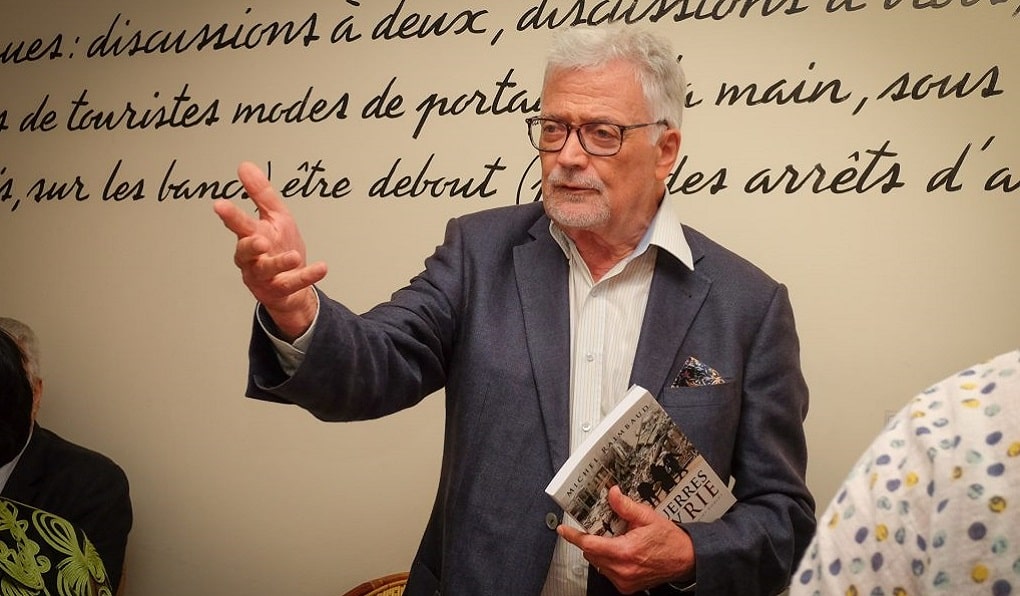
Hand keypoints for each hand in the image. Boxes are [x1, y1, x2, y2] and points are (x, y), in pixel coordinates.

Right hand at [213, 161, 326, 339]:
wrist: (290, 284)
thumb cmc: (280, 247)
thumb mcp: (274, 216)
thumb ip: (260, 193)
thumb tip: (245, 166)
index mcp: (251, 235)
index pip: (238, 224)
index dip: (229, 215)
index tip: (220, 205)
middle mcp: (253, 258)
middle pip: (246, 250)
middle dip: (250, 245)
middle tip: (258, 240)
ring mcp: (265, 276)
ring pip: (267, 270)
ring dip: (280, 263)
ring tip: (294, 256)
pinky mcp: (280, 290)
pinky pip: (293, 283)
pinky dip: (307, 276)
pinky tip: (322, 268)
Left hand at [558, 486, 694, 593]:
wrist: (686, 559)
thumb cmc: (670, 540)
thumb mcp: (648, 517)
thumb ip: (626, 506)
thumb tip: (612, 494)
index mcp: (625, 551)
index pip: (589, 544)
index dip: (573, 536)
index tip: (564, 530)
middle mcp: (622, 569)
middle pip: (591, 554)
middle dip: (590, 540)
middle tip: (599, 528)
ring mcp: (624, 580)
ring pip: (598, 564)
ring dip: (599, 551)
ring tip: (615, 540)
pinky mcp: (627, 587)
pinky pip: (608, 573)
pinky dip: (608, 562)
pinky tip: (620, 552)